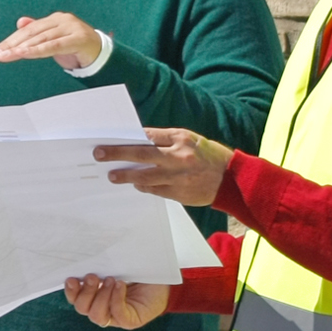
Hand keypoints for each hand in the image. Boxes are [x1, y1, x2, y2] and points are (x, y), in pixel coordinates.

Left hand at [0, 13, 102, 69]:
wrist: (102, 53)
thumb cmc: (76, 47)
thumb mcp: (54, 41)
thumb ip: (39, 33)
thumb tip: (20, 22)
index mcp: (54, 19)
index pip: (27, 30)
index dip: (10, 41)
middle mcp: (61, 20)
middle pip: (31, 33)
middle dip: (10, 45)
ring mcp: (70, 28)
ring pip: (41, 39)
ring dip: (21, 49)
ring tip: (5, 56)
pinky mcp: (78, 39)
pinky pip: (54, 46)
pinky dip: (37, 50)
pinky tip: (24, 53)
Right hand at [65, 274, 170, 328]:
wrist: (163, 280)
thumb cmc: (139, 271)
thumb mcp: (117, 265)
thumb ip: (102, 264)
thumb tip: (88, 252)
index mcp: (95, 296)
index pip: (76, 299)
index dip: (71, 292)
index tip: (71, 278)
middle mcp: (103, 308)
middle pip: (82, 309)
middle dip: (85, 293)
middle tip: (93, 276)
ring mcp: (116, 317)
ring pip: (96, 316)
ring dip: (101, 297)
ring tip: (112, 280)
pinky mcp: (130, 321)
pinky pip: (118, 315)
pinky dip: (117, 299)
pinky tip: (121, 285)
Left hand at [94, 127, 232, 206]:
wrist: (232, 179)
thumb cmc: (207, 155)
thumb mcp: (189, 139)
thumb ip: (165, 140)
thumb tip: (137, 140)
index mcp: (181, 139)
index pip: (148, 137)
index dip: (127, 139)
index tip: (109, 139)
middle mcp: (179, 157)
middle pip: (142, 155)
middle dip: (117, 155)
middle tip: (99, 155)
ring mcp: (179, 177)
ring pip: (145, 177)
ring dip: (127, 176)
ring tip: (113, 176)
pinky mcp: (180, 194)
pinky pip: (155, 191)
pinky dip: (144, 187)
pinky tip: (135, 184)